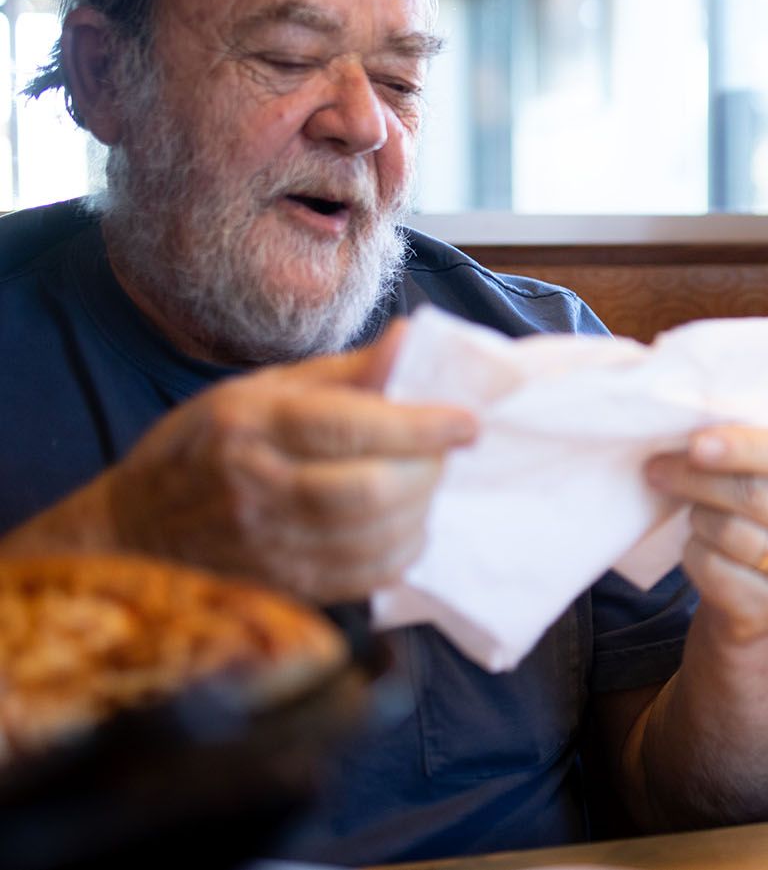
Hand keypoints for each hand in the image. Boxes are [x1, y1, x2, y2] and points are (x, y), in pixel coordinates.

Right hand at [99, 321, 477, 601]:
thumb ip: (347, 372)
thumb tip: (411, 340)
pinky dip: (402, 550)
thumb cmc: (209, 443)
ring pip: (374, 539)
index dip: (421, 427)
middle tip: (444, 451)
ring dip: (421, 510)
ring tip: (423, 482)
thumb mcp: (265, 389)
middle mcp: (257, 488)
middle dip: (428, 470)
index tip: (468, 422)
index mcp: (253, 424)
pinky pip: (365, 577)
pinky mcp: (283, 587)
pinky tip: (404, 524)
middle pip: (370, 491)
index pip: (351, 428)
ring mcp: (268, 546)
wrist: (138, 528)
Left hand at [644, 424, 767, 643]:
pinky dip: (694, 552)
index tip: (695, 444)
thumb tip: (691, 436)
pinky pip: (714, 570)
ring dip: (698, 516)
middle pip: (756, 495)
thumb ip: (753, 442)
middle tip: (659, 468)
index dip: (744, 448)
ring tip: (698, 512)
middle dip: (697, 479)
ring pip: (730, 532)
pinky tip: (702, 545)